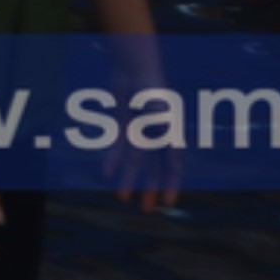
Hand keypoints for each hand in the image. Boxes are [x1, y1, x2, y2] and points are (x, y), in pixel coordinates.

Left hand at [103, 86, 185, 215]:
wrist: (133, 70)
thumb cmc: (152, 90)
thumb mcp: (160, 114)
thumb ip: (165, 136)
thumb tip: (173, 161)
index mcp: (170, 138)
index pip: (173, 168)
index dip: (171, 186)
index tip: (167, 203)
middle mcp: (155, 139)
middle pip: (153, 170)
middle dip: (150, 189)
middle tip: (145, 209)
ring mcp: (138, 135)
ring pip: (133, 163)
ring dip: (128, 180)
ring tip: (121, 197)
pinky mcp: (122, 128)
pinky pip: (117, 149)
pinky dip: (112, 161)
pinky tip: (105, 173)